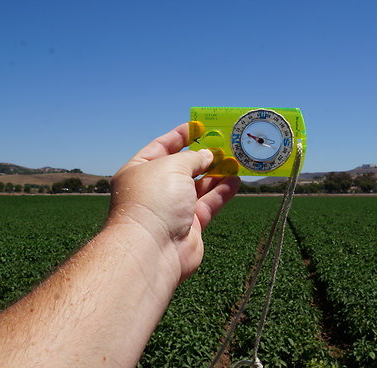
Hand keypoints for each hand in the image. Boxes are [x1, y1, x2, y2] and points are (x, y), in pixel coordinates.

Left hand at [107, 123, 239, 281]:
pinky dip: (221, 193)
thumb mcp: (173, 166)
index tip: (201, 126)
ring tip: (236, 161)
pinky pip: (208, 205)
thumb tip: (208, 156)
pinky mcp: (189, 227)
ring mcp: (172, 209)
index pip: (161, 146)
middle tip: (225, 144)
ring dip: (216, 174)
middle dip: (203, 156)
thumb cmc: (154, 200)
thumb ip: (193, 158)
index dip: (181, 135)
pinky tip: (236, 181)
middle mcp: (155, 189)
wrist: (153, 250)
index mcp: (139, 170)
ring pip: (198, 187)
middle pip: (182, 168)